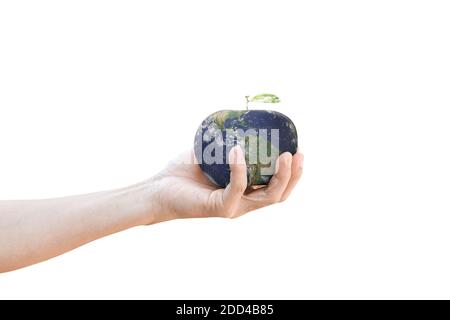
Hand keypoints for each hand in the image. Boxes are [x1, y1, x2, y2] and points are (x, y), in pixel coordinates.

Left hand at [147, 146, 303, 223]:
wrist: (158, 190)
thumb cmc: (182, 172)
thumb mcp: (211, 153)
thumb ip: (226, 141)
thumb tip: (238, 116)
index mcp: (245, 192)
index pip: (276, 186)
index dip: (292, 173)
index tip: (297, 149)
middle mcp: (243, 202)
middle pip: (279, 194)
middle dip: (294, 175)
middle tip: (298, 153)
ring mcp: (233, 207)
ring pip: (268, 197)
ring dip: (280, 176)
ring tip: (284, 155)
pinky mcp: (220, 208)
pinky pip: (237, 189)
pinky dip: (240, 169)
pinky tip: (237, 150)